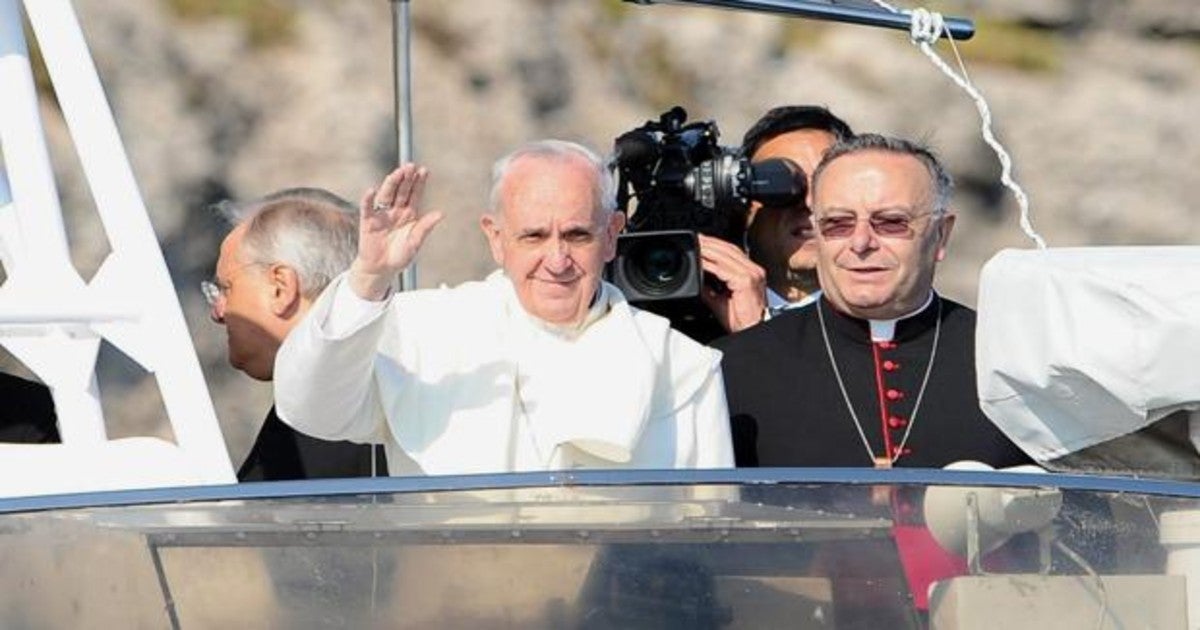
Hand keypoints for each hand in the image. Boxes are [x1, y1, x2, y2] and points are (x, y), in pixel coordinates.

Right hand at [349, 164, 442, 299]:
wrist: (382, 269)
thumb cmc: (400, 256)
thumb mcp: (415, 242)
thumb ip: (425, 227)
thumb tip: (441, 213)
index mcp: (409, 214)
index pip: (415, 194)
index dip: (419, 183)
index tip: (424, 170)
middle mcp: (396, 211)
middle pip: (401, 191)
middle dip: (406, 178)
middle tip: (411, 165)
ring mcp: (382, 214)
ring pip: (386, 195)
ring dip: (391, 183)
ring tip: (397, 173)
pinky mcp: (368, 221)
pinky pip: (367, 208)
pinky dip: (368, 199)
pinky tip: (372, 190)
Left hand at [697, 234, 765, 332]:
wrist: (751, 330)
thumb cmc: (741, 319)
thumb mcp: (720, 299)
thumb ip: (709, 286)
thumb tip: (696, 277)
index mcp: (751, 271)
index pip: (732, 251)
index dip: (715, 244)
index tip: (701, 241)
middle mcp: (754, 270)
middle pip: (729, 249)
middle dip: (710, 242)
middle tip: (695, 239)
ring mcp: (752, 274)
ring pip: (726, 255)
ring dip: (709, 249)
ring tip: (696, 246)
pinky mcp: (746, 281)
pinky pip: (724, 269)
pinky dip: (711, 264)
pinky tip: (700, 261)